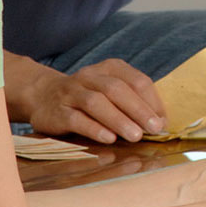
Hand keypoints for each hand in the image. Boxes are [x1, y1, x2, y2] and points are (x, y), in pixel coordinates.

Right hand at [9, 56, 165, 143]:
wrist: (43, 96)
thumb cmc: (87, 98)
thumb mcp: (110, 92)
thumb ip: (133, 102)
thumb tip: (160, 122)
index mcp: (110, 68)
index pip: (136, 80)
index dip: (152, 101)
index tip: (162, 121)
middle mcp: (91, 76)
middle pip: (117, 89)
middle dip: (138, 110)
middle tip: (153, 128)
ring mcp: (72, 92)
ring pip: (97, 102)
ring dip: (118, 119)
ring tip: (135, 136)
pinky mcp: (57, 111)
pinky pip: (76, 118)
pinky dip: (94, 128)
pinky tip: (108, 138)